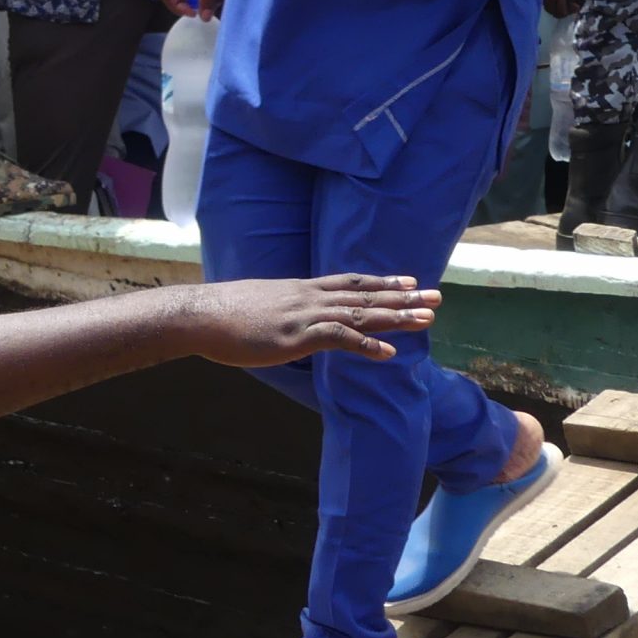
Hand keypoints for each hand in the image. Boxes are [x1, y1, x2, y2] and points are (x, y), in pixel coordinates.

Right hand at [182, 275, 440, 366]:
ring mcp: (306, 316)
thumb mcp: (262, 308)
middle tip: (437, 297)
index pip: (351, 282)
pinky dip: (366, 347)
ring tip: (427, 319)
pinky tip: (389, 356)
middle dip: (403, 298)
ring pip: (360, 313)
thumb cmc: (224, 314)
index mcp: (303, 290)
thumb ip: (284, 313)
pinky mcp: (297, 337)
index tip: (410, 282)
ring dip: (396, 318)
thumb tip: (290, 323)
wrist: (201, 314)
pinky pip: (339, 339)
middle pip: (366, 295)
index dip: (382, 283)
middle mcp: (310, 297)